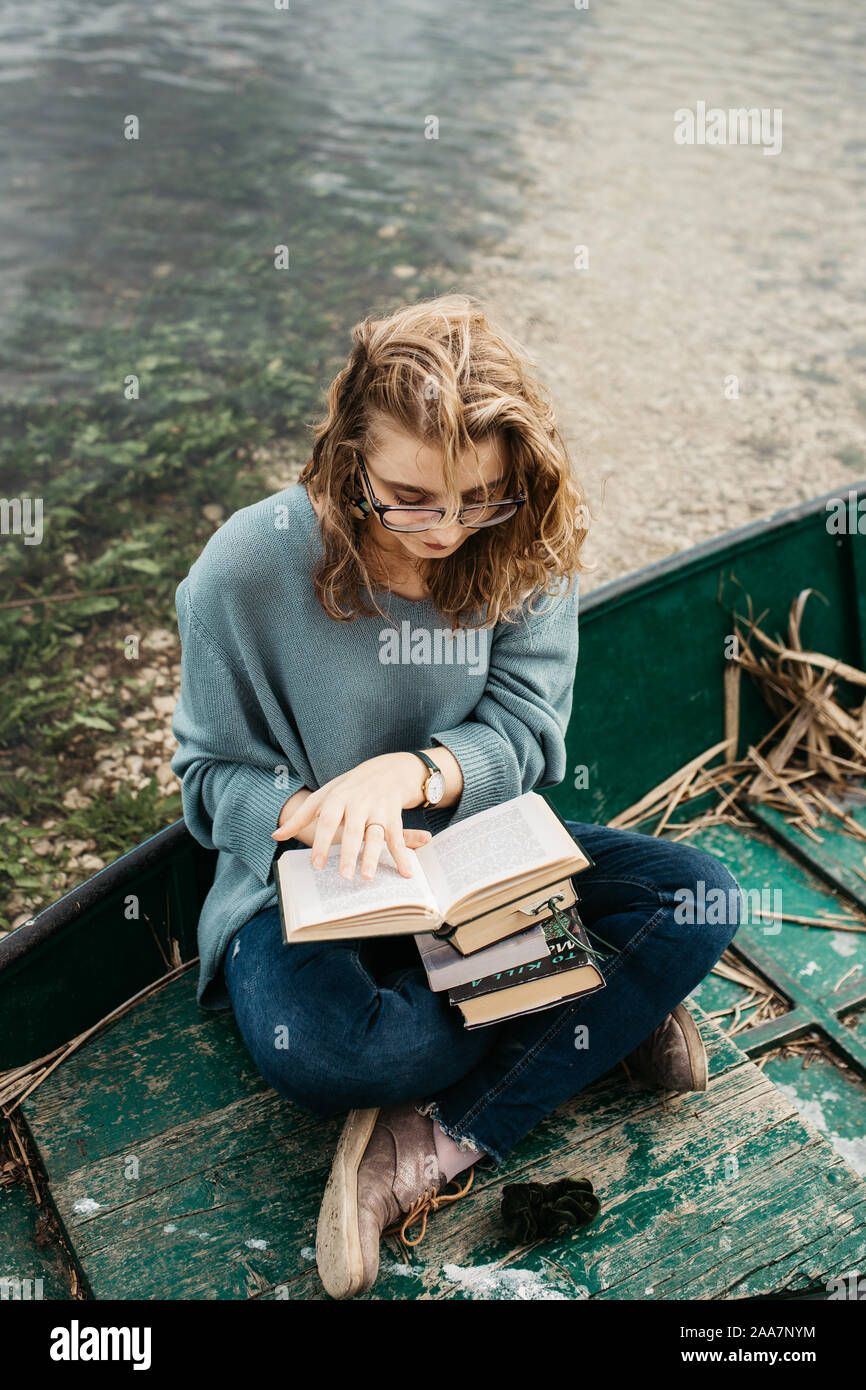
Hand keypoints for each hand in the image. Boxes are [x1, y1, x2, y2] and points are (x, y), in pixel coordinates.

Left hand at [271, 753, 430, 879]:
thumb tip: (275, 835)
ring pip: (376, 835)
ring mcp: (378, 810)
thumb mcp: (323, 795)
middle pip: (353, 830)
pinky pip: (397, 838)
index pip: (328, 820)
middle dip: (349, 853)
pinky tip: (405, 873)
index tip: (317, 864)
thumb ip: (301, 816)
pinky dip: (403, 856)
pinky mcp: (394, 817)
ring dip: (373, 856)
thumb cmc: (348, 788)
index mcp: (338, 798)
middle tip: (344, 876)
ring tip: (368, 877)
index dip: (322, 842)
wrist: (386, 770)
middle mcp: (359, 804)